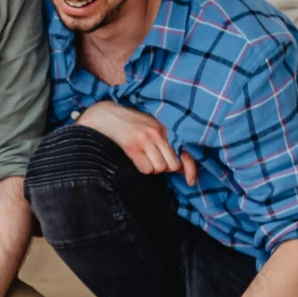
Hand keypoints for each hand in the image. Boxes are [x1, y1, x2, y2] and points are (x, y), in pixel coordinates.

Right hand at [78, 102, 197, 185]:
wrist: (106, 115)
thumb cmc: (130, 124)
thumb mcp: (152, 128)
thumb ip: (167, 144)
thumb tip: (182, 167)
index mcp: (165, 128)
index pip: (185, 153)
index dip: (190, 169)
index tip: (191, 181)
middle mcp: (158, 133)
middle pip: (172, 165)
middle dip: (165, 168)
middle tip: (153, 161)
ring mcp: (145, 139)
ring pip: (159, 168)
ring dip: (152, 168)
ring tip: (143, 158)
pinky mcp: (132, 146)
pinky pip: (146, 169)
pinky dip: (142, 169)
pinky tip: (136, 159)